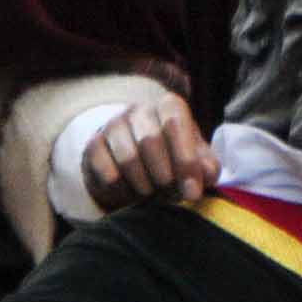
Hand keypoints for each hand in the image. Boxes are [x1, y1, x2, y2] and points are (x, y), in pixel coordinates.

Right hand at [81, 96, 219, 211]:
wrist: (134, 165)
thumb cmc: (172, 159)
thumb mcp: (195, 161)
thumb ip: (207, 167)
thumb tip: (207, 175)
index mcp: (169, 105)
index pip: (176, 123)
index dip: (185, 160)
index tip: (192, 193)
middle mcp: (140, 110)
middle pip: (150, 141)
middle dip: (164, 176)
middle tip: (171, 195)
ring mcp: (113, 125)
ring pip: (128, 158)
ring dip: (144, 185)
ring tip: (153, 195)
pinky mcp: (94, 146)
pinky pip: (107, 172)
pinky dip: (122, 190)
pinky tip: (131, 194)